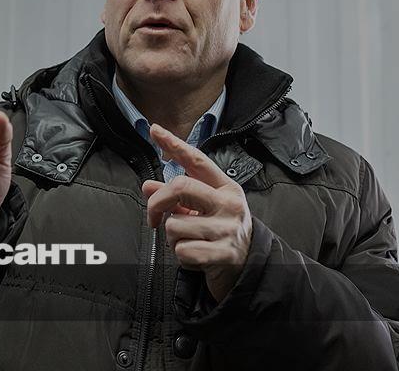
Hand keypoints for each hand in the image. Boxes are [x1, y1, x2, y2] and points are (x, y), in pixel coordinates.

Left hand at [142, 123, 252, 302]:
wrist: (250, 267)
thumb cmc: (222, 234)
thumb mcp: (203, 211)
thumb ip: (176, 197)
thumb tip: (148, 186)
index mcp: (225, 188)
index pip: (197, 160)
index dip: (174, 144)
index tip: (155, 130)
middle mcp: (229, 204)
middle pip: (180, 187)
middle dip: (158, 203)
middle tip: (154, 217)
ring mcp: (227, 229)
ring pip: (174, 225)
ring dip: (173, 238)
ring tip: (190, 241)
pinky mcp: (223, 253)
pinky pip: (182, 251)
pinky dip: (182, 257)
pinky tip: (196, 256)